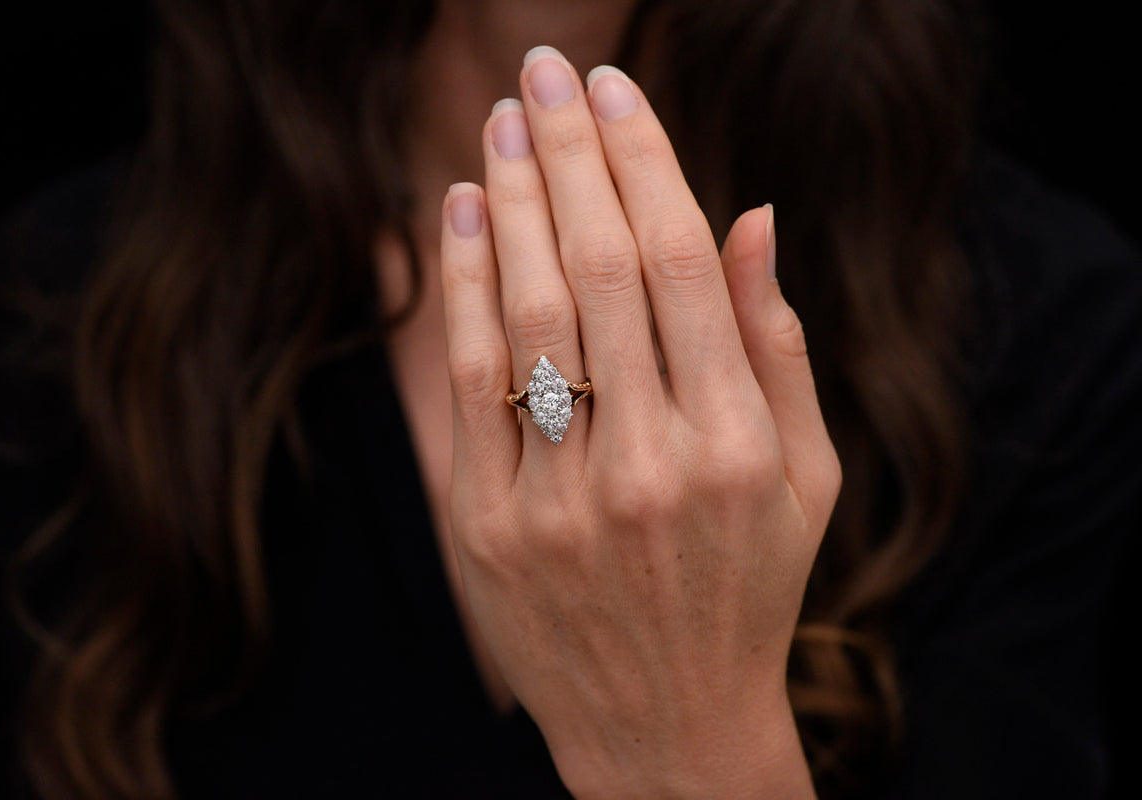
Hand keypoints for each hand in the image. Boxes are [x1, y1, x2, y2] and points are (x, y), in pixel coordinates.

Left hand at [439, 46, 837, 798]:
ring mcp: (562, 499)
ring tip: (502, 123)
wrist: (664, 727)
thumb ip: (777, 346)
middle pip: (597, 268)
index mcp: (737, 446)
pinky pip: (470, 383)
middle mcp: (650, 465)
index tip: (615, 91)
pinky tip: (462, 213)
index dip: (644, 162)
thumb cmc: (747, 589)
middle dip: (570, 153)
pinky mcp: (489, 526)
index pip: (680, 264)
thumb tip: (751, 213)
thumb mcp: (805, 479)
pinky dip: (462, 287)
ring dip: (511, 201)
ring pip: (527, 313)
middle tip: (546, 73)